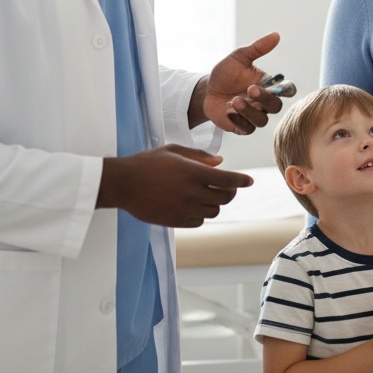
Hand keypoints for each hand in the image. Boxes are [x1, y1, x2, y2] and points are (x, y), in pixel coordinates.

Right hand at [97, 144, 252, 226]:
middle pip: (225, 197)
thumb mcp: (173, 151)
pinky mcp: (176, 221)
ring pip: (214, 211)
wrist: (123, 184)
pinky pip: (199, 221)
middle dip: (229, 191)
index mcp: (193, 172)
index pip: (229, 180)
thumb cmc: (147, 163)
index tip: (249, 181)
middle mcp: (192, 192)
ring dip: (214, 202)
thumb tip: (220, 162)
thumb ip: (199, 156)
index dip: (242, 181)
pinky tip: (193, 205)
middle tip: (226, 186)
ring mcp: (184, 209)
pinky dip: (201, 214)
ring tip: (206, 194)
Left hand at [199, 32, 286, 133]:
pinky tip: (228, 112)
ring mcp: (254, 115)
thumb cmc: (225, 74)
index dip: (288, 90)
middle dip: (265, 98)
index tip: (284, 87)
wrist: (206, 91)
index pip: (286, 89)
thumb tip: (276, 35)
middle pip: (275, 106)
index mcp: (267, 85)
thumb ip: (257, 48)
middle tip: (251, 89)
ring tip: (234, 100)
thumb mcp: (239, 58)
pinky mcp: (242, 127)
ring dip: (249, 110)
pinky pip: (247, 128)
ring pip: (261, 120)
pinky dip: (238, 120)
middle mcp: (264, 102)